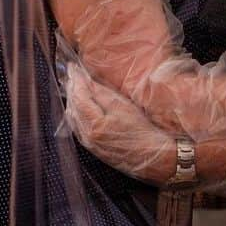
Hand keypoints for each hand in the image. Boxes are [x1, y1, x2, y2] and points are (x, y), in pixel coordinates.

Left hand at [64, 65, 177, 184]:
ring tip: (75, 87)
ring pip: (72, 118)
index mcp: (94, 124)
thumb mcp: (124, 107)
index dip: (76, 80)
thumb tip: (87, 82)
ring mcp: (88, 143)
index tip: (73, 67)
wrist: (152, 158)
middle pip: (72, 107)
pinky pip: (77, 127)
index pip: (79, 97)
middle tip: (73, 74)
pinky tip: (79, 107)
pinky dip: (76, 113)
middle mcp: (87, 135)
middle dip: (72, 89)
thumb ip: (103, 94)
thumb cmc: (143, 132)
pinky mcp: (93, 147)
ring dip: (72, 101)